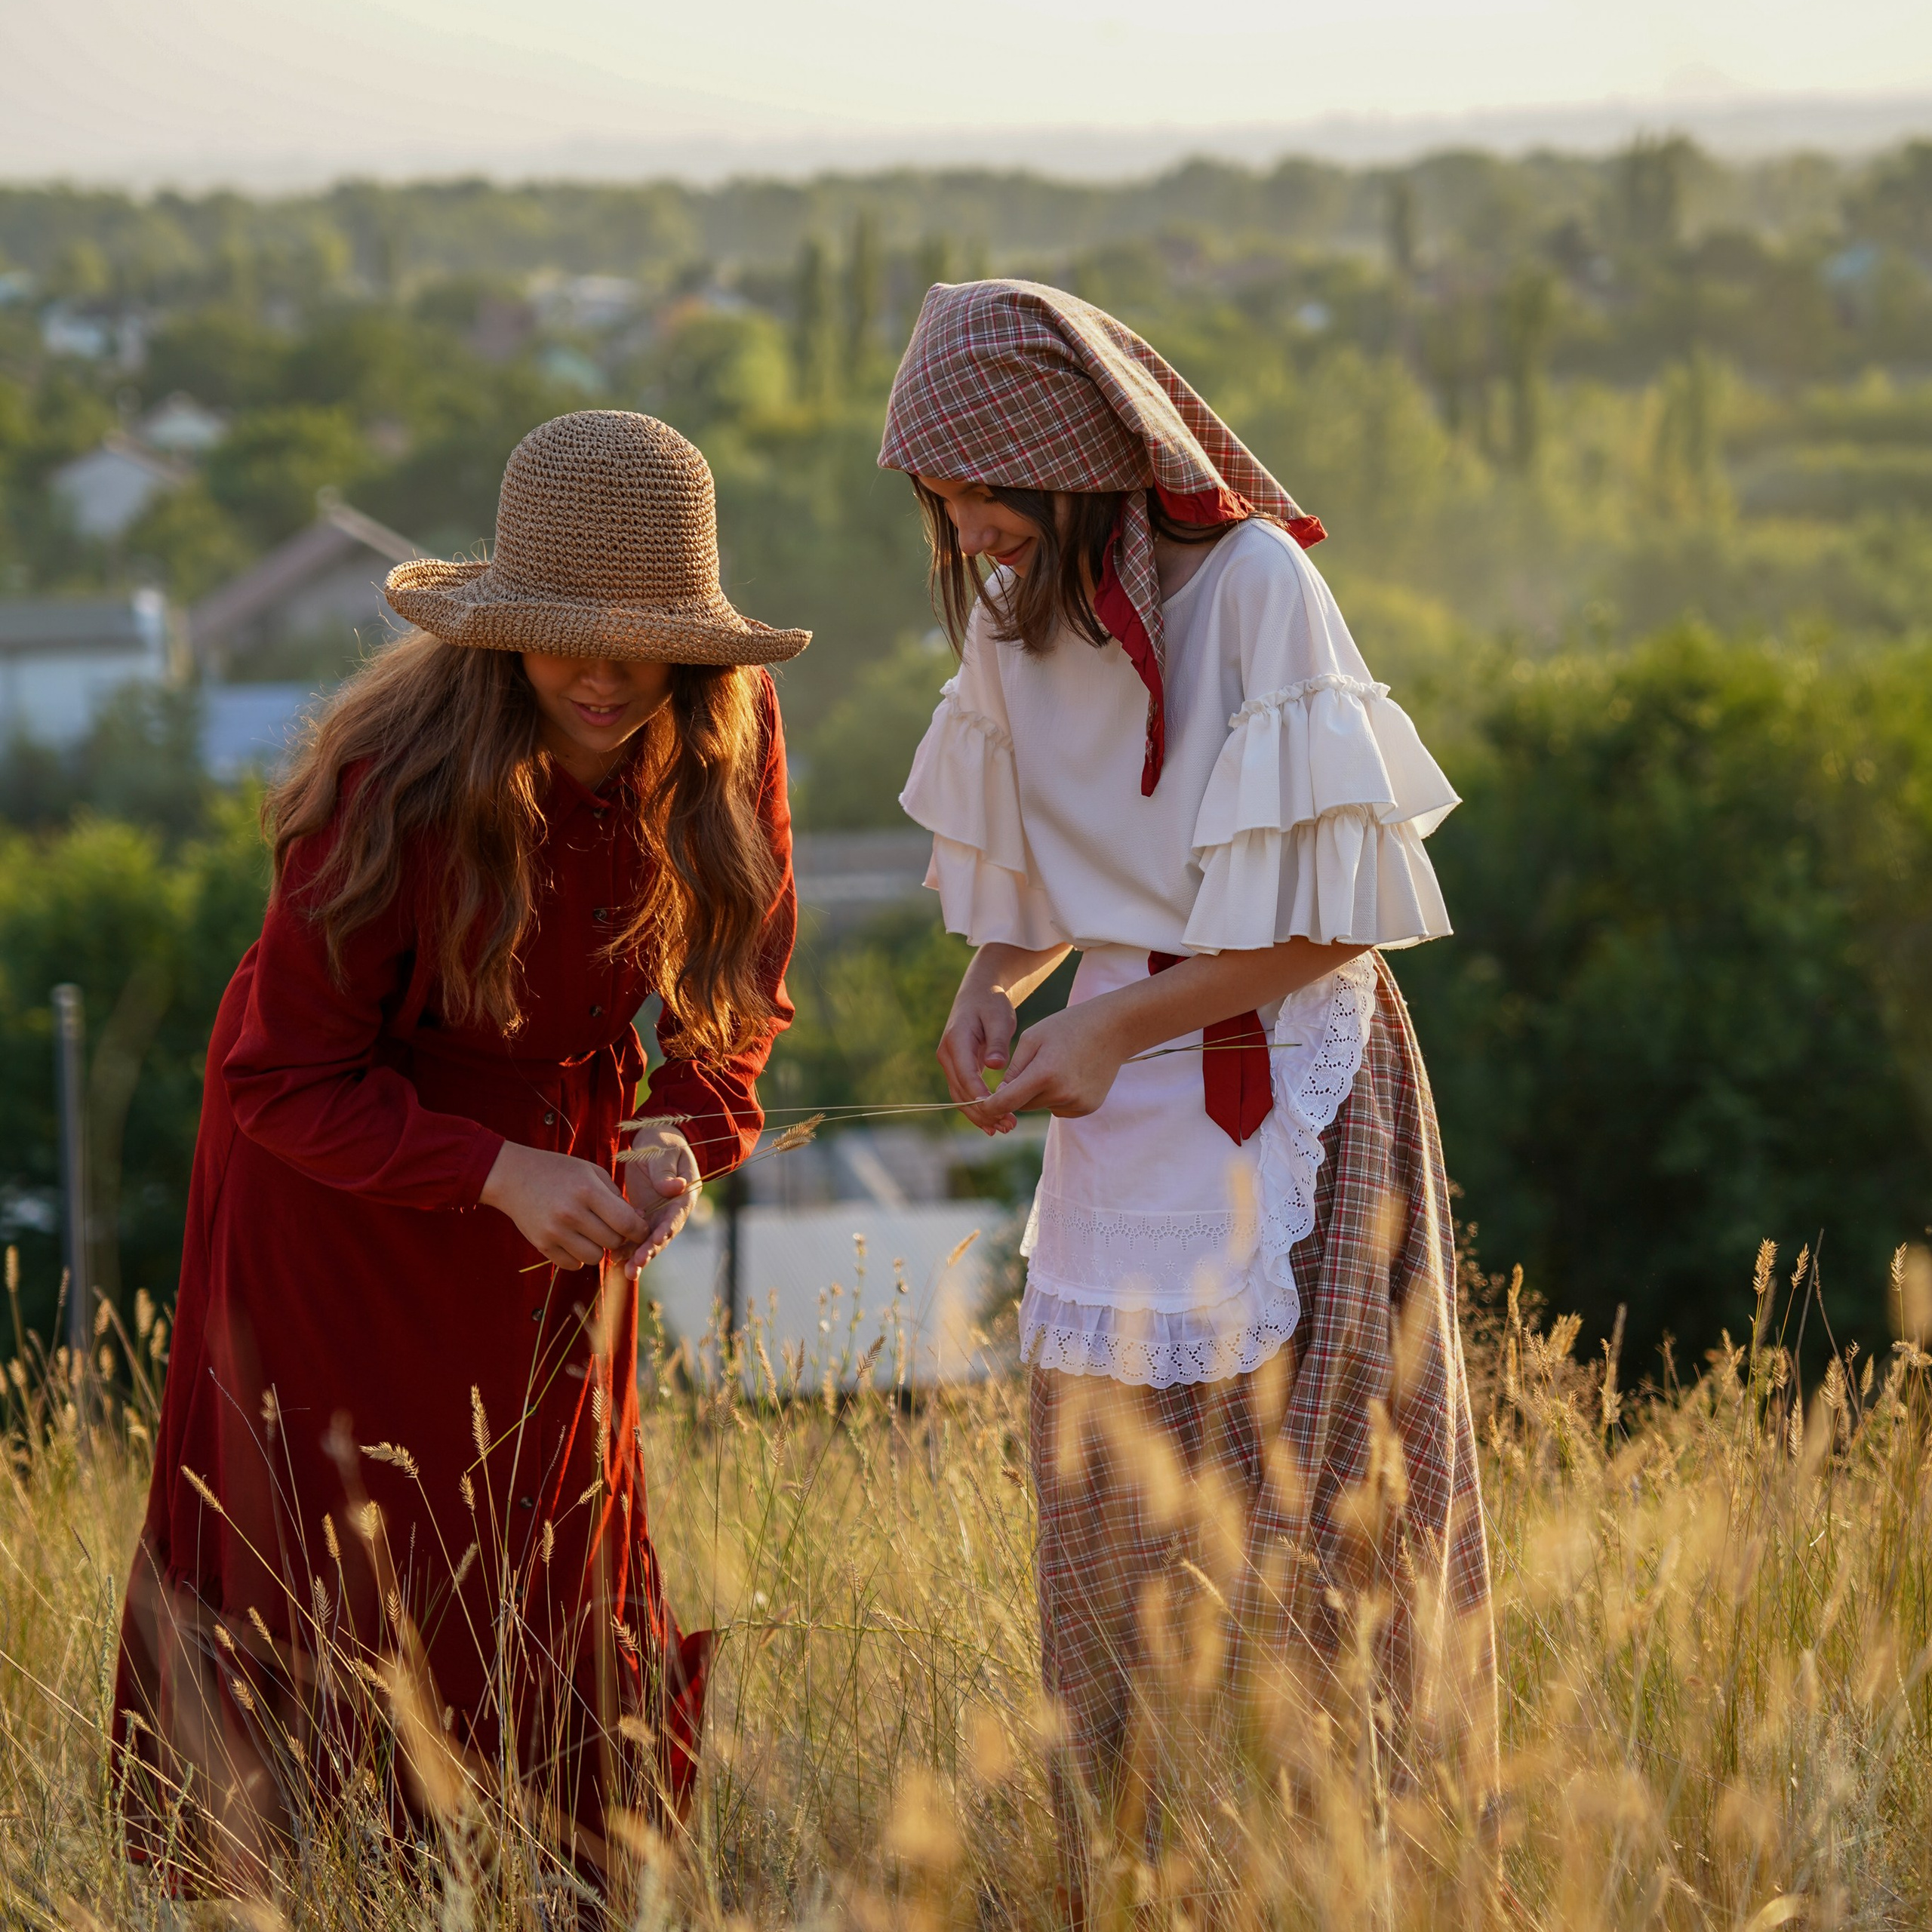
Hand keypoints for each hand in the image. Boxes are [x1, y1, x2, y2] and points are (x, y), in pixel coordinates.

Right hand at [480, 1140, 649, 1271]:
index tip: (640, 1229)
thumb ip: (617, 1196)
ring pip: (595, 1257)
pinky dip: (578, 1256)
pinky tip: (574, 1240)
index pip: (626, 1223)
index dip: (639, 1230)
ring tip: (590, 1232)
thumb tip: (639, 1221)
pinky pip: (573, 1264)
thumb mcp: (591, 1172)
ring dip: (598, 1248)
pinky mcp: (542, 1245)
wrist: (513, 1176)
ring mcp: (555, 1232)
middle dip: (618, 1237)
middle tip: (610, 1226)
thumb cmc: (558, 1171)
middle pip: (613, 1242)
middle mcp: (571, 1213)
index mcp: (588, 1191)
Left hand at [623, 1125, 700, 1275]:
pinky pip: (635, 1237)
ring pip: (649, 1241)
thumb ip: (666, 1171)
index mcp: (685, 1194)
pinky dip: (627, 1249)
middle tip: (636, 1265)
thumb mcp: (664, 1153)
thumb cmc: (661, 1144)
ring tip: (627, 1271)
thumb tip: (674, 1188)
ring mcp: (658, 1216)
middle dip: (650, 1251)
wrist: (652, 1143)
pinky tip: (615, 1261)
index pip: (676, 1215)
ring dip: (638, 1257)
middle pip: (663, 1236)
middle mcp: (673, 1210)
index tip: (656, 1240)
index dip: (667, 1229)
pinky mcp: (642, 1218)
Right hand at [938, 979, 1018, 1132]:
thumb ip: (997, 1042)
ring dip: (980, 1115)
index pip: (966, 1074)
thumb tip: (995, 1065)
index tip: (1000, 1110)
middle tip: (1007, 1125)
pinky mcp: (957, 1068)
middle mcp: (947, 1054)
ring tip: (1004, 1128)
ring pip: (960, 1096)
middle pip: (960, 1091)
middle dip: (983, 1112)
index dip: (980, 1096)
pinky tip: (993, 1123)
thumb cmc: (992, 1004)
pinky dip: (977, 1108)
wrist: (980, 994)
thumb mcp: (1000, 1018)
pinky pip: (964, 1092)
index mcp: (956, 1040)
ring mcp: (950, 1062)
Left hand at [957, 999, 1127, 1133]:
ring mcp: (1078, 1103)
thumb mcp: (1032, 1038)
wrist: (1114, 1029)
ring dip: (1038, 1093)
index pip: (1006, 1102)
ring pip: (1040, 1106)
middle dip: (1016, 1092)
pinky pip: (1058, 1107)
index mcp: (1044, 1073)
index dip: (989, 1106)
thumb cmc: (1068, 1027)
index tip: (979, 1104)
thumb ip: (1013, 1069)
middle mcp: (1062, 1093)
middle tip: (1029, 1066)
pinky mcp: (1088, 1107)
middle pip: (1022, 1105)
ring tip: (1055, 1065)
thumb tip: (998, 1097)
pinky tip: (1069, 1074)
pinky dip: (1056, 1096)